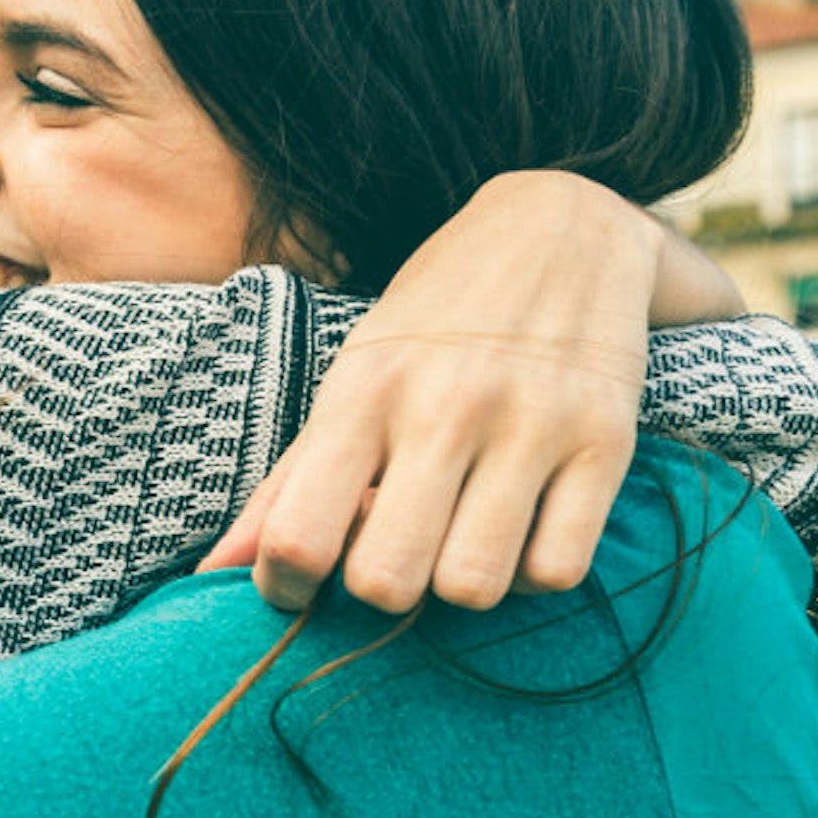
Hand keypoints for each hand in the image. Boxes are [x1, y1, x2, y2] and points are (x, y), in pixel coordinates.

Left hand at [207, 172, 661, 613]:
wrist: (563, 227)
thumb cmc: (435, 324)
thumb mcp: (352, 378)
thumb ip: (286, 482)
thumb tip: (212, 575)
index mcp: (364, 391)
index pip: (299, 535)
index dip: (287, 586)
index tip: (298, 581)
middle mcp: (445, 406)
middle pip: (387, 582)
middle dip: (381, 590)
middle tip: (395, 554)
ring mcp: (531, 425)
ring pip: (474, 588)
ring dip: (460, 585)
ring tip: (462, 539)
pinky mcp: (606, 442)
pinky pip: (557, 570)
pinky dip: (534, 571)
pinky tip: (523, 530)